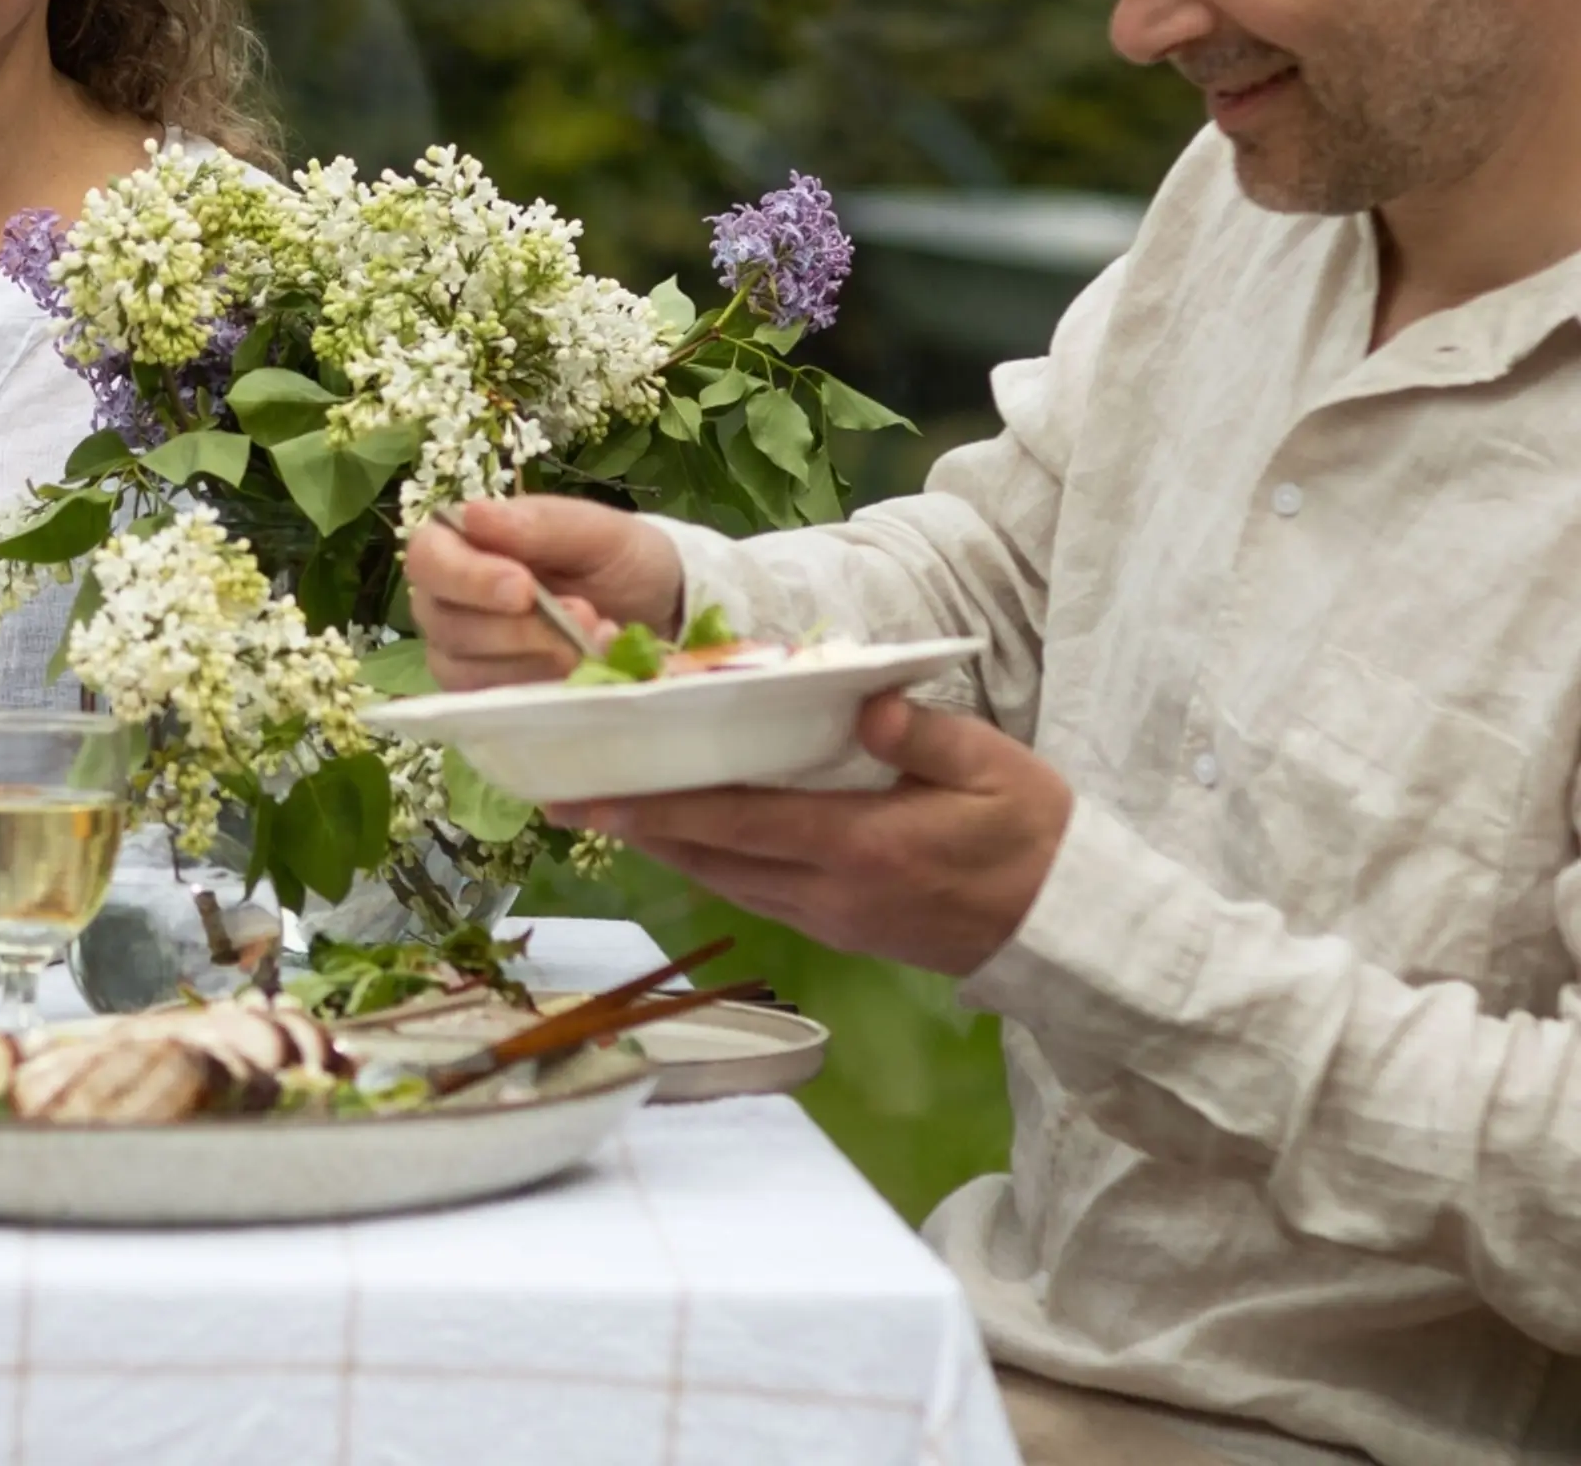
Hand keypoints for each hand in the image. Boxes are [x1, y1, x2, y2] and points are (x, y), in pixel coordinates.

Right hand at [401, 496, 684, 688]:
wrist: (660, 615)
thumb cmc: (621, 561)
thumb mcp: (599, 532)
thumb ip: (540, 525)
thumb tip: (473, 514)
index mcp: (464, 544)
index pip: (428, 559)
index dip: (467, 578)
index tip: (523, 588)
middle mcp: (450, 602)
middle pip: (443, 622)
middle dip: (516, 629)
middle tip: (584, 618)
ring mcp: (464, 655)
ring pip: (463, 670)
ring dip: (533, 661)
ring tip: (596, 643)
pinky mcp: (486, 697)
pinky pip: (489, 706)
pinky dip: (538, 692)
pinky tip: (582, 674)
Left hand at [552, 692, 1075, 975]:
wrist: (1074, 927)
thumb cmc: (1037, 835)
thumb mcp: (997, 769)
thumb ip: (924, 736)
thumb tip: (865, 704)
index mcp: (862, 847)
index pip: (739, 824)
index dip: (662, 809)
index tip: (594, 793)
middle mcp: (830, 892)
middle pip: (710, 857)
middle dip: (634, 828)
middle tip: (560, 799)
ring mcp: (831, 918)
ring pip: (724, 881)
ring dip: (662, 849)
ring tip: (600, 813)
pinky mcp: (839, 929)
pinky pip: (753, 894)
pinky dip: (708, 864)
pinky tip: (680, 840)